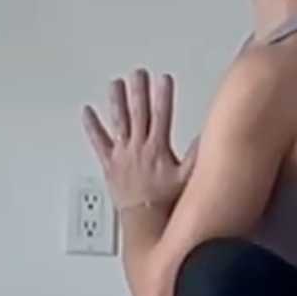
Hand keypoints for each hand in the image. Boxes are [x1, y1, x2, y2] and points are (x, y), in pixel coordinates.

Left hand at [82, 69, 197, 211]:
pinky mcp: (109, 164)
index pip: (162, 116)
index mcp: (157, 149)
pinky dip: (92, 127)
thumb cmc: (166, 203)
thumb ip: (198, 156)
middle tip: (139, 73)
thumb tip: (209, 136)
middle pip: (139, 113)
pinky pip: (98, 142)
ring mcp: (122, 155)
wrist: (143, 222)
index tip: (164, 78)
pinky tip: (87, 112)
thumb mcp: (189, 179)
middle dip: (139, 91)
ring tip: (116, 83)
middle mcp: (138, 148)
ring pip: (119, 122)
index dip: (163, 96)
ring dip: (118, 101)